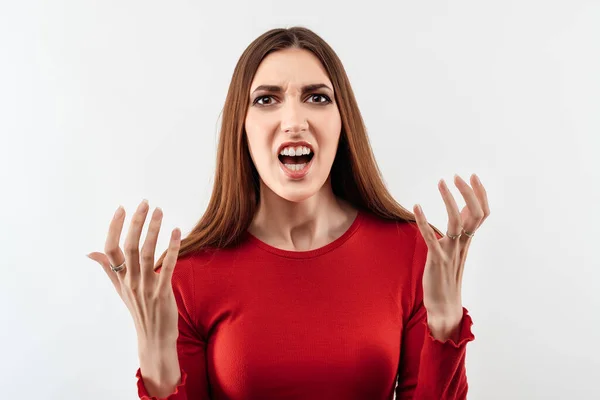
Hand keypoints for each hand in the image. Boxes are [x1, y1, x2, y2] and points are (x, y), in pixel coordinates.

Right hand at [87, 199, 181, 346]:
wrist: (154, 339)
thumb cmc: (139, 311)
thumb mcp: (121, 290)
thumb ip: (108, 269)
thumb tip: (90, 252)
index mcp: (120, 278)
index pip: (110, 248)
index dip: (114, 227)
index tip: (121, 208)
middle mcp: (130, 281)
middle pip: (128, 247)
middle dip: (136, 222)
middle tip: (145, 203)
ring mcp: (145, 287)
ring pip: (146, 253)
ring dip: (153, 230)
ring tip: (159, 211)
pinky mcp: (162, 292)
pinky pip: (167, 267)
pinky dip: (171, 248)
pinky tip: (177, 232)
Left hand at [413, 174, 489, 322]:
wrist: (444, 305)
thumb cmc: (447, 275)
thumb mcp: (456, 249)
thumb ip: (460, 229)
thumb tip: (464, 208)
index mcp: (468, 241)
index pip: (482, 213)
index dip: (480, 194)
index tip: (473, 176)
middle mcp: (463, 244)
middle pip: (474, 214)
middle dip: (468, 192)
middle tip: (457, 176)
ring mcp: (451, 252)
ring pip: (456, 222)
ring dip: (449, 200)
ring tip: (441, 182)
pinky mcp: (437, 259)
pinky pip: (431, 237)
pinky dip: (423, 221)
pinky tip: (416, 206)